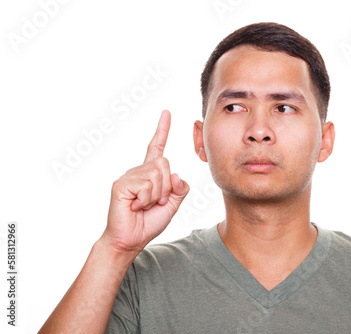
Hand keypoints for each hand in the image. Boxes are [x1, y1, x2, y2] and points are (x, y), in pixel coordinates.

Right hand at [102, 110, 188, 253]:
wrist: (131, 240)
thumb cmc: (149, 222)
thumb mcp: (172, 205)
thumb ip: (180, 189)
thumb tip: (176, 174)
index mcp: (150, 174)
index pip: (157, 148)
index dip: (162, 130)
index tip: (166, 112)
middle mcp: (138, 171)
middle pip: (165, 164)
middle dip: (166, 188)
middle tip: (154, 203)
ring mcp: (128, 176)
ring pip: (157, 175)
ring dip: (156, 196)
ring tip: (143, 205)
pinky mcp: (121, 184)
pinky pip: (146, 185)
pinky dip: (146, 199)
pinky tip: (135, 206)